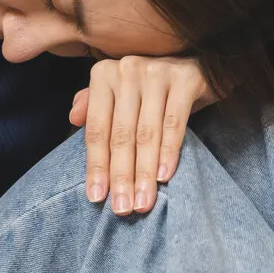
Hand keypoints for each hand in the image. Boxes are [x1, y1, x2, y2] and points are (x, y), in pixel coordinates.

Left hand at [69, 56, 215, 214]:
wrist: (200, 64)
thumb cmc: (154, 89)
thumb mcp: (122, 95)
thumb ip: (95, 105)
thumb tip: (73, 118)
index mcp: (104, 75)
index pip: (97, 129)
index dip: (96, 166)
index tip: (97, 198)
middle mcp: (126, 69)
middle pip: (120, 135)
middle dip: (120, 176)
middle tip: (122, 208)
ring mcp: (156, 71)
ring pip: (146, 133)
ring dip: (143, 173)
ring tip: (142, 202)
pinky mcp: (185, 78)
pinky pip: (174, 123)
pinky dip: (168, 152)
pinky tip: (163, 177)